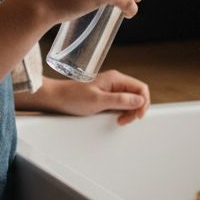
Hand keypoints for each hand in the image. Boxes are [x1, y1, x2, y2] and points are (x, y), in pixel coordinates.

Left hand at [28, 71, 150, 124]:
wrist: (56, 98)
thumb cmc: (73, 97)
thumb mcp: (98, 101)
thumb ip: (120, 100)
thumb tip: (139, 100)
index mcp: (116, 78)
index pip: (141, 88)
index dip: (143, 103)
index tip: (137, 116)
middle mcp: (115, 81)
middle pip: (137, 94)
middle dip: (136, 109)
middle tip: (124, 120)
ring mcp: (110, 88)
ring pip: (130, 100)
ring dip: (128, 111)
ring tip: (119, 120)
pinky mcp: (105, 95)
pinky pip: (120, 103)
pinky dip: (121, 111)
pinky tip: (114, 117)